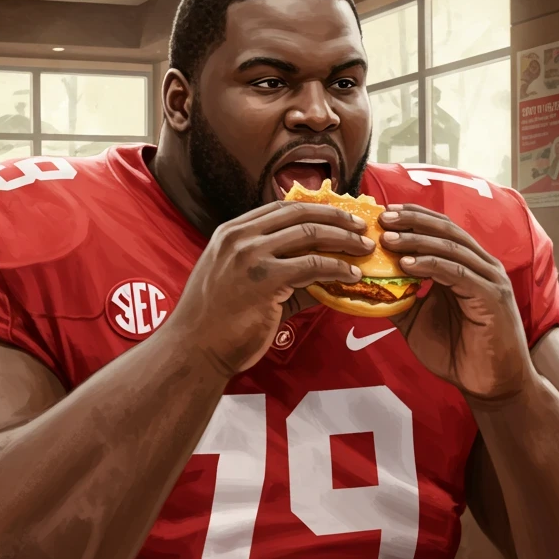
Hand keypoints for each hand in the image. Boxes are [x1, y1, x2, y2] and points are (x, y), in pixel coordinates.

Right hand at [171, 200, 373, 375]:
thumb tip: (322, 274)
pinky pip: (313, 265)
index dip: (315, 208)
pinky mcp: (266, 279)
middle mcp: (240, 237)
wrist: (194, 350)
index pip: (282, 208)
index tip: (339, 215)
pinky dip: (337, 269)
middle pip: (300, 214)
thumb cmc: (214, 323)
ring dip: (343, 240)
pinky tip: (351, 276)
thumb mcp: (239, 283)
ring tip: (364, 248)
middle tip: (361, 226)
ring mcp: (251, 255)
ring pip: (310, 234)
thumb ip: (276, 272)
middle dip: (336, 217)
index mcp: (231, 232)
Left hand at [376, 202, 531, 400]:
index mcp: (467, 265)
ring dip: (417, 240)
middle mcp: (481, 265)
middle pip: (446, 230)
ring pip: (450, 248)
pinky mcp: (491, 296)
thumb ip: (397, 300)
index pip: (441, 230)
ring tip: (388, 239)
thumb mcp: (417, 322)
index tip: (383, 214)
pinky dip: (431, 265)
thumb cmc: (458, 352)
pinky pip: (457, 273)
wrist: (489, 385)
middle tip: (383, 218)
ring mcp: (489, 279)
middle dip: (413, 221)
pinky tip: (407, 265)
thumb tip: (364, 287)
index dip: (414, 218)